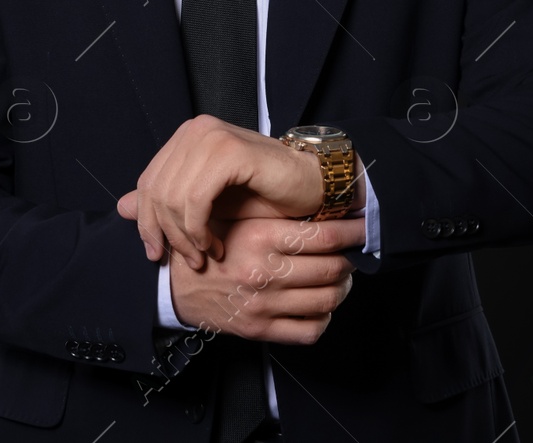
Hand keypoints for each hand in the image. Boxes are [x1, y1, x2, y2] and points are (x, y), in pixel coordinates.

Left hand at [116, 115, 323, 267]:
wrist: (311, 187)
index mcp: (186, 137)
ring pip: (173, 198)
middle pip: (155, 191)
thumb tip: (121, 207)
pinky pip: (196, 198)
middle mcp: (196, 130)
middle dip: (165, 234)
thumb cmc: (263, 195)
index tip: (155, 254)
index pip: (147, 182)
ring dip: (185, 237)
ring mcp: (212, 136)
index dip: (146, 223)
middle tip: (185, 260)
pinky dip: (199, 229)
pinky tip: (215, 244)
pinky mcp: (230, 151)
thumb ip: (167, 203)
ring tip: (204, 255)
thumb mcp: (207, 204)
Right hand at [168, 215, 363, 344]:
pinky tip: (320, 306)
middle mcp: (266, 272)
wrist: (170, 286)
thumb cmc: (205, 245)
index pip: (324, 237)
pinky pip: (310, 330)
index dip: (352, 232)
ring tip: (340, 278)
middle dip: (350, 259)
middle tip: (352, 251)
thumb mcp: (234, 217)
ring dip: (343, 288)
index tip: (363, 225)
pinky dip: (324, 318)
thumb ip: (272, 211)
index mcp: (260, 237)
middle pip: (333, 269)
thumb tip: (320, 202)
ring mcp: (265, 304)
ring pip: (328, 300)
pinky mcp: (260, 330)